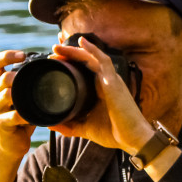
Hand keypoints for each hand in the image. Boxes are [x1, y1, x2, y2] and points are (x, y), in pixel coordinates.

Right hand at [0, 50, 35, 181]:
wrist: (10, 145)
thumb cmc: (20, 119)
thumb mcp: (22, 98)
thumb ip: (28, 85)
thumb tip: (54, 65)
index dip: (6, 55)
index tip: (23, 56)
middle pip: (2, 78)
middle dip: (18, 76)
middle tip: (32, 79)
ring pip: (7, 95)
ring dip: (22, 96)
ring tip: (34, 99)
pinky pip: (14, 116)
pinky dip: (25, 115)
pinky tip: (32, 116)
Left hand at [49, 38, 153, 154]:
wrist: (132, 139)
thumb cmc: (114, 133)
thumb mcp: (85, 128)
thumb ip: (69, 126)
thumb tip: (50, 125)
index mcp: (100, 90)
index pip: (84, 70)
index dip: (70, 63)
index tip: (54, 61)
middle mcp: (106, 81)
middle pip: (86, 61)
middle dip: (69, 54)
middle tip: (53, 51)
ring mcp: (111, 80)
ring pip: (91, 58)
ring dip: (74, 51)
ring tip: (58, 48)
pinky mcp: (114, 81)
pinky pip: (103, 61)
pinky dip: (93, 50)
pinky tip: (82, 43)